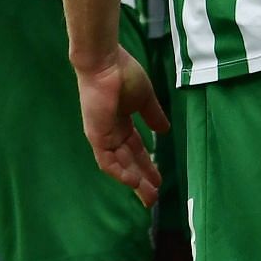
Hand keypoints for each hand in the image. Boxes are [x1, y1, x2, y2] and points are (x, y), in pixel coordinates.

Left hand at [75, 46, 168, 206]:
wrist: (105, 61)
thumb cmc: (124, 73)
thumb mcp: (145, 98)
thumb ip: (153, 115)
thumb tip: (164, 130)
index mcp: (121, 121)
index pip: (135, 149)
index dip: (148, 164)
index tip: (160, 179)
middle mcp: (110, 132)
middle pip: (128, 162)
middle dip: (142, 179)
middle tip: (154, 198)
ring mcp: (102, 135)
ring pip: (119, 165)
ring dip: (133, 181)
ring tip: (149, 195)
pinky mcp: (96, 136)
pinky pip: (107, 161)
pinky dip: (119, 172)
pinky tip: (133, 182)